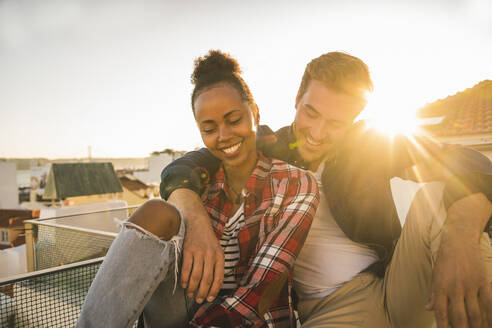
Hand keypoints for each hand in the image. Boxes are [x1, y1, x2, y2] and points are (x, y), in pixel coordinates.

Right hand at [168, 189, 223, 303]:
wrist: (197, 222)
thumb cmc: (208, 240)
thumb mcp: (217, 250)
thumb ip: (217, 265)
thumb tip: (215, 285)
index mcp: (220, 256)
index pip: (219, 277)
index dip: (214, 290)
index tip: (210, 298)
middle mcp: (210, 255)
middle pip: (207, 279)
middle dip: (203, 293)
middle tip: (199, 300)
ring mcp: (199, 252)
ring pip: (196, 276)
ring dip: (192, 288)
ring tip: (190, 294)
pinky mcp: (188, 250)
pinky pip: (186, 269)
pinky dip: (184, 279)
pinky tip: (183, 284)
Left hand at [426, 193, 491, 327]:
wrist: (459, 239)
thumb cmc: (445, 258)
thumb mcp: (435, 274)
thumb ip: (434, 293)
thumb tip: (429, 308)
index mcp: (441, 287)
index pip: (441, 312)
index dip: (443, 326)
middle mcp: (455, 288)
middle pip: (460, 316)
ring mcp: (470, 285)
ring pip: (476, 313)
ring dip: (477, 325)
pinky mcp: (483, 281)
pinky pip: (489, 301)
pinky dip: (491, 313)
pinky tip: (490, 321)